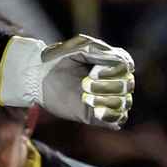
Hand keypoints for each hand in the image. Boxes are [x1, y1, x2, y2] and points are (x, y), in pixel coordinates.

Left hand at [0, 34, 135, 127]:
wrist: (39, 79)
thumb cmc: (58, 59)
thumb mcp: (77, 47)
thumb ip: (97, 50)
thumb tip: (120, 62)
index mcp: (110, 60)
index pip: (127, 66)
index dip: (114, 70)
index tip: (93, 71)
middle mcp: (113, 79)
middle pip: (127, 85)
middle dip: (107, 86)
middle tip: (85, 84)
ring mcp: (107, 98)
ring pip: (124, 102)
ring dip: (106, 100)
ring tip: (86, 97)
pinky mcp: (100, 116)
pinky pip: (120, 119)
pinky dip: (111, 115)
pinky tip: (95, 110)